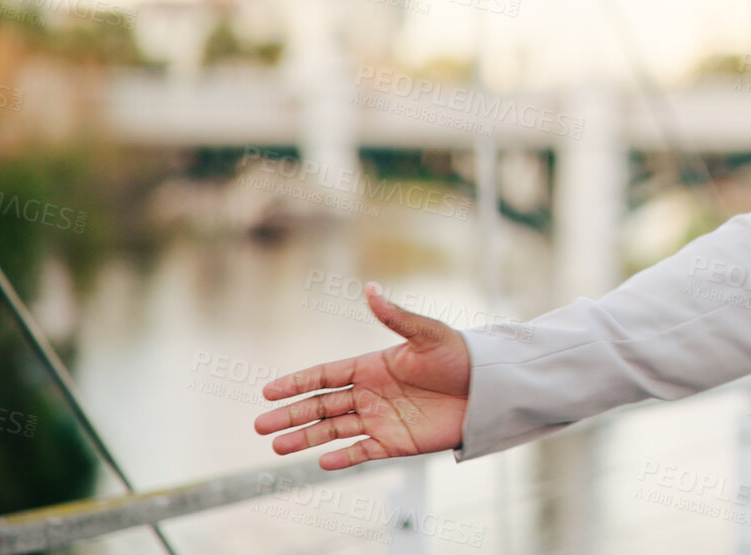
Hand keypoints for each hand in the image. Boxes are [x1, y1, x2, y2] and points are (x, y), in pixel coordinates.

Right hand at [253, 282, 470, 469]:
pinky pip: (363, 451)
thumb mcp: (428, 334)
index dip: (297, 383)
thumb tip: (370, 288)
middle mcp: (370, 394)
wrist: (489, 388)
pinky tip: (323, 462)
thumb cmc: (461, 356)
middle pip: (322, 405)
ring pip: (334, 431)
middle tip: (260, 425)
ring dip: (306, 438)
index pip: (325, 375)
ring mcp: (381, 419)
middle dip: (290, 415)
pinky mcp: (397, 442)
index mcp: (372, 366)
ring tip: (277, 448)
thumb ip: (396, 316)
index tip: (267, 391)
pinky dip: (344, 458)